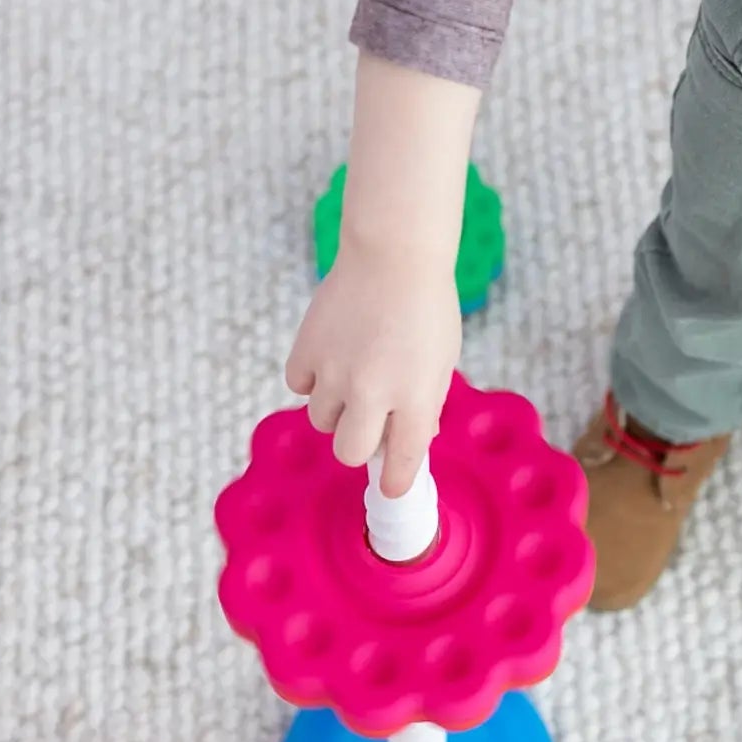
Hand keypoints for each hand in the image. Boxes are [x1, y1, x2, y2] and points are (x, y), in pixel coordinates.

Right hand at [286, 234, 460, 496]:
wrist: (394, 253)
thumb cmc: (424, 307)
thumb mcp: (442, 362)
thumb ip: (424, 406)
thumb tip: (409, 444)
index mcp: (415, 398)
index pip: (400, 462)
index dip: (395, 482)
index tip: (391, 488)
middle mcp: (372, 391)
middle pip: (349, 452)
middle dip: (359, 444)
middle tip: (368, 422)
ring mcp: (335, 371)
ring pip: (321, 421)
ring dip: (336, 409)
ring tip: (352, 377)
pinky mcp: (306, 350)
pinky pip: (299, 386)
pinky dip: (312, 380)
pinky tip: (331, 357)